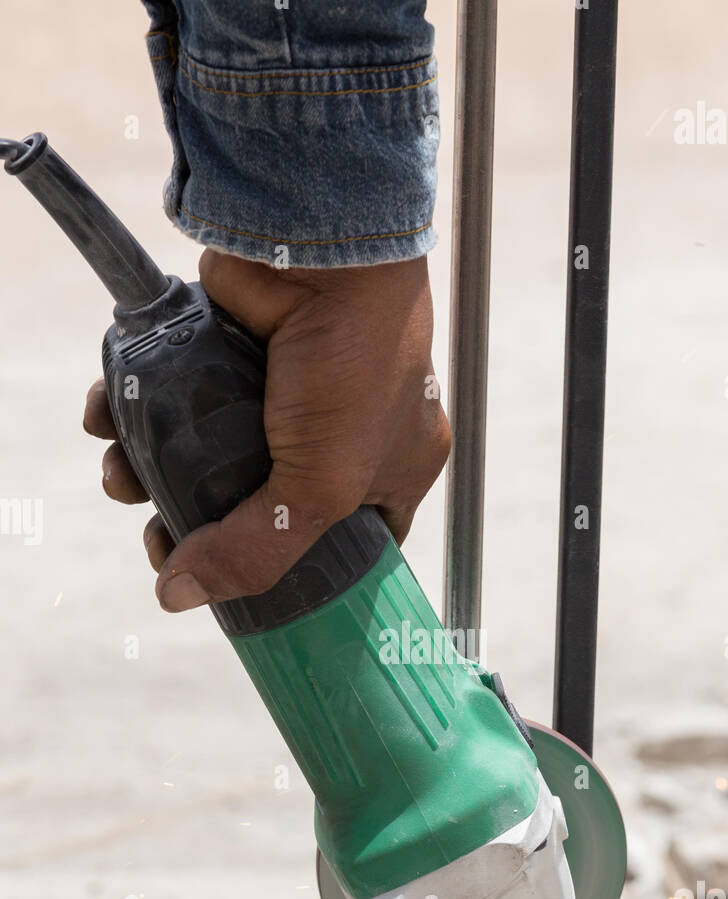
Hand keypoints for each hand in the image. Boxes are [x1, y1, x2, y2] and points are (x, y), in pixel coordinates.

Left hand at [83, 250, 450, 610]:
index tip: (250, 593)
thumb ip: (257, 552)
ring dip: (154, 470)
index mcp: (394, 466)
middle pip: (265, 502)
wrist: (326, 251)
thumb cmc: (356, 370)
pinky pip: (177, 393)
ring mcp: (285, 388)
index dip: (308, 574)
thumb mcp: (319, 489)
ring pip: (209, 450)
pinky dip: (136, 409)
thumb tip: (177, 594)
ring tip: (122, 480)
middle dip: (205, 526)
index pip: (357, 541)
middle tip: (162, 541)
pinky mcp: (232, 349)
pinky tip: (108, 422)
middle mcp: (343, 429)